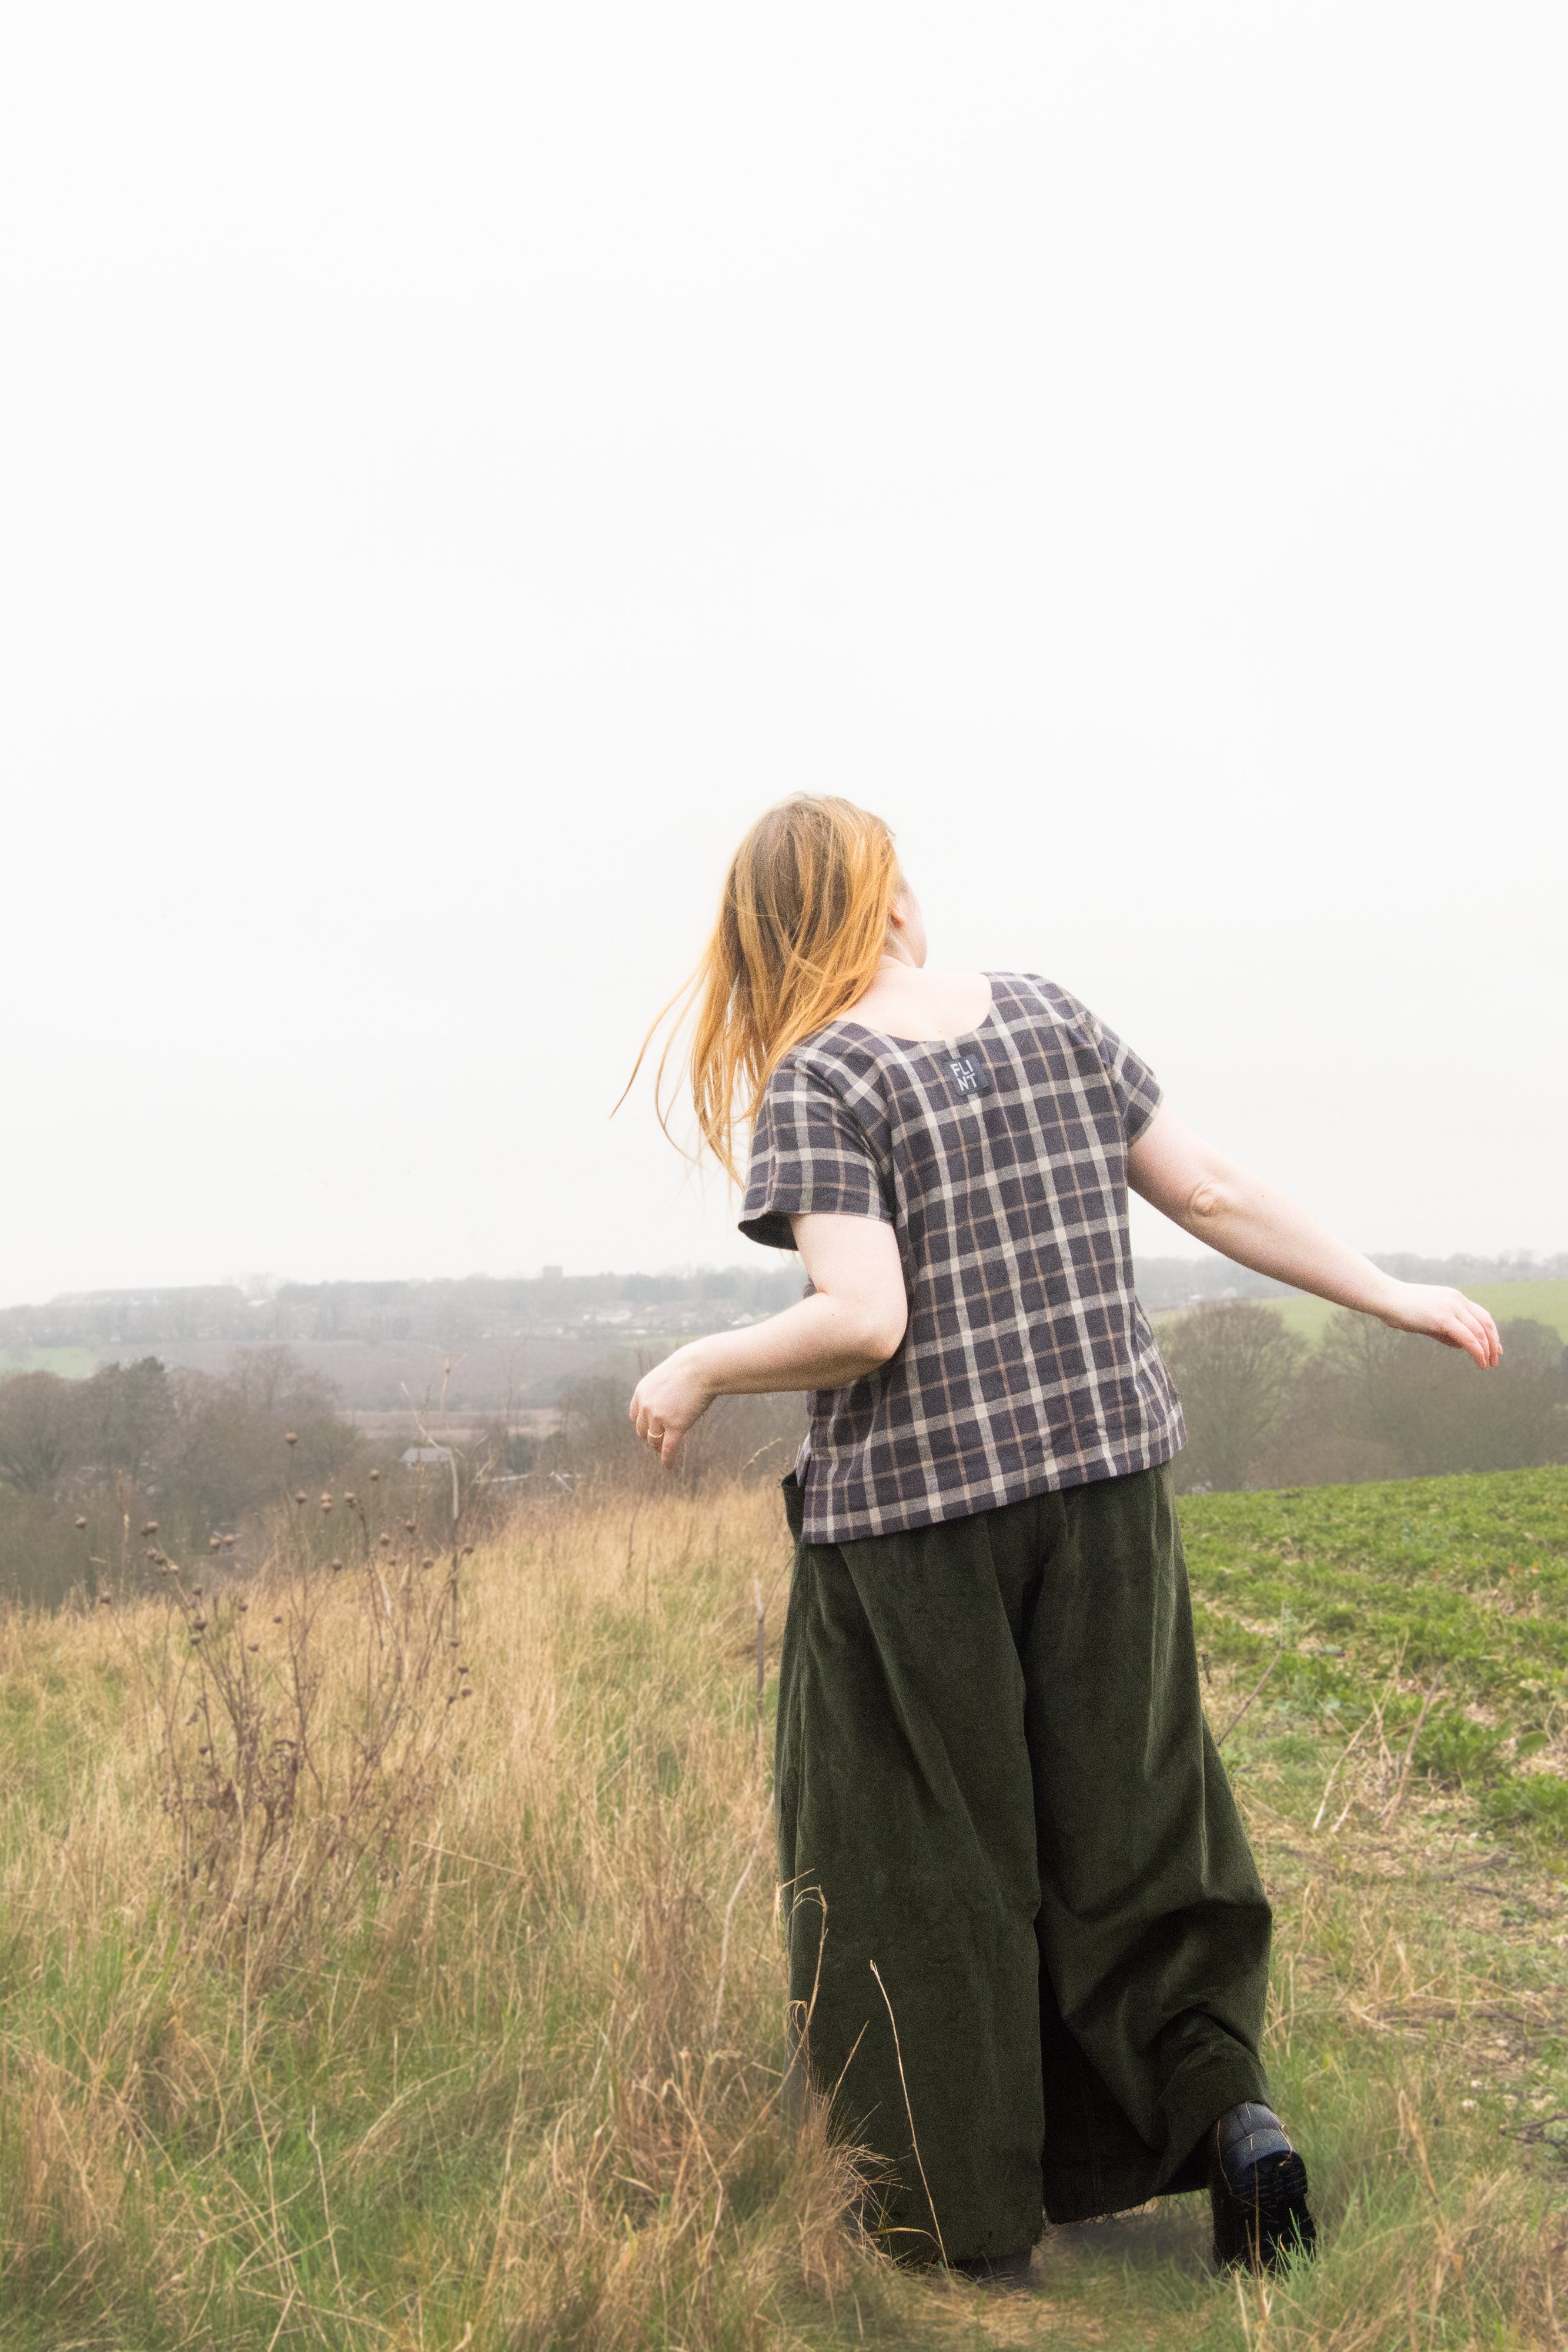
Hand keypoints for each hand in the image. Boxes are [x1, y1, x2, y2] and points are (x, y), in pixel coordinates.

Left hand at [629, 1345, 716, 1465]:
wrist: (702, 1366)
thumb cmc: (690, 1368)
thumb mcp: (667, 1376)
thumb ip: (661, 1390)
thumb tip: (667, 1399)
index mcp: (642, 1392)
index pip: (635, 1415)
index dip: (642, 1424)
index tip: (649, 1429)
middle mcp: (646, 1405)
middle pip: (642, 1430)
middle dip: (649, 1437)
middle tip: (658, 1443)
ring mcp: (659, 1417)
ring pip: (654, 1440)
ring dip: (658, 1447)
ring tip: (663, 1452)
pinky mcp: (675, 1426)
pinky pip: (668, 1449)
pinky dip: (667, 1459)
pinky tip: (668, 1467)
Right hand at [1376, 1283, 1501, 1368]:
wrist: (1385, 1297)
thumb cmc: (1401, 1309)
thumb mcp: (1428, 1320)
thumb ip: (1445, 1331)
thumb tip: (1461, 1345)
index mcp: (1454, 1298)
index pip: (1481, 1315)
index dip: (1491, 1332)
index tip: (1495, 1347)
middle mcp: (1457, 1300)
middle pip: (1485, 1322)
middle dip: (1493, 1342)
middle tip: (1496, 1358)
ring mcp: (1451, 1308)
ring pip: (1479, 1332)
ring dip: (1487, 1350)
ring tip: (1489, 1364)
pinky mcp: (1443, 1318)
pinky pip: (1468, 1338)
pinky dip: (1478, 1352)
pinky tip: (1481, 1362)